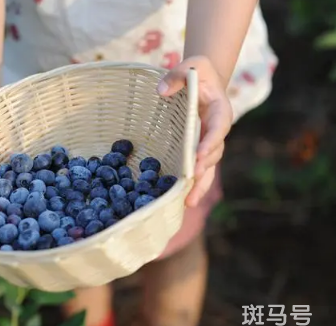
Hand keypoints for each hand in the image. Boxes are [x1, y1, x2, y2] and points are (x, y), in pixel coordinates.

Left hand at [157, 56, 232, 206]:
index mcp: (220, 109)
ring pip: (209, 167)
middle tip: (192, 180)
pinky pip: (199, 169)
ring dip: (200, 185)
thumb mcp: (190, 65)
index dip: (211, 141)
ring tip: (188, 203)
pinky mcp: (200, 149)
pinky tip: (183, 200)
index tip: (199, 154)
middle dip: (204, 168)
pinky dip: (193, 184)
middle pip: (214, 153)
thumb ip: (177, 75)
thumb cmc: (197, 71)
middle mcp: (218, 130)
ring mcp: (209, 142)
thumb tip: (162, 91)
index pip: (218, 127)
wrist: (203, 79)